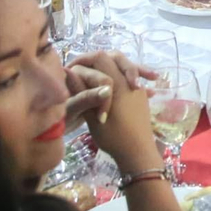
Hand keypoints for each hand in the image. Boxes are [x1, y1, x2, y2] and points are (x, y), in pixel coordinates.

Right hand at [65, 51, 162, 170]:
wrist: (139, 153)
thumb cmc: (114, 138)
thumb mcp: (92, 118)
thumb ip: (82, 93)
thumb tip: (69, 71)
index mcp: (116, 84)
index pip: (100, 57)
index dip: (84, 59)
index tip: (72, 69)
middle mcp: (129, 81)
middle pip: (115, 57)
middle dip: (98, 59)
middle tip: (83, 67)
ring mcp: (137, 88)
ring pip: (125, 66)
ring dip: (113, 65)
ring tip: (98, 70)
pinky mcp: (141, 96)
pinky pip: (132, 78)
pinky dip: (124, 75)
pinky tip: (118, 82)